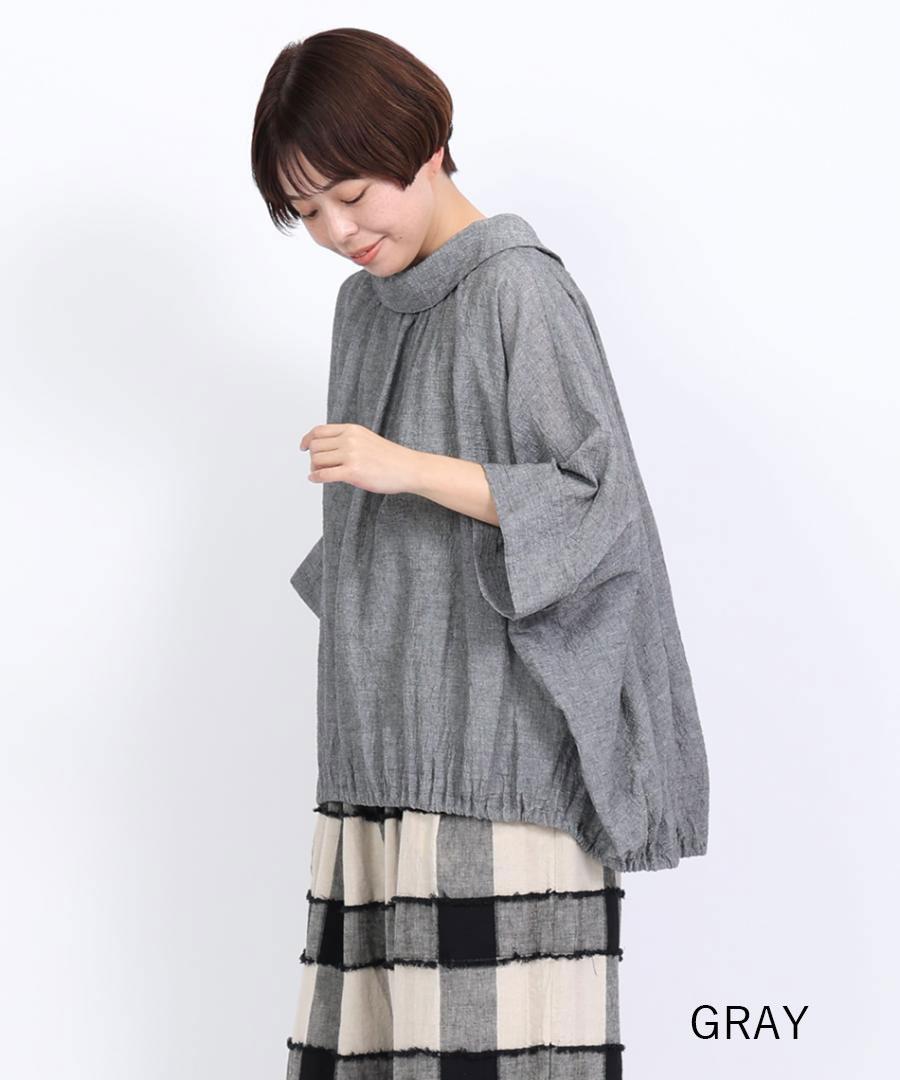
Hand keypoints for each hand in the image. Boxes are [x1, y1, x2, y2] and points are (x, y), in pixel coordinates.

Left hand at [299, 423, 421, 494]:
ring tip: (321, 474)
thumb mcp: (366, 439)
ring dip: (314, 468)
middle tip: (318, 466)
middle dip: (313, 458)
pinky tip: (315, 480)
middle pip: (315, 446)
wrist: (408, 468)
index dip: (308, 439)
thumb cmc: (390, 458)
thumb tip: (326, 449)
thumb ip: (347, 439)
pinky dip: (316, 477)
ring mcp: (351, 455)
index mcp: (352, 429)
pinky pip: (324, 474)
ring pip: (317, 460)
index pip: (319, 431)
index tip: (303, 447)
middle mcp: (349, 439)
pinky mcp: (352, 472)